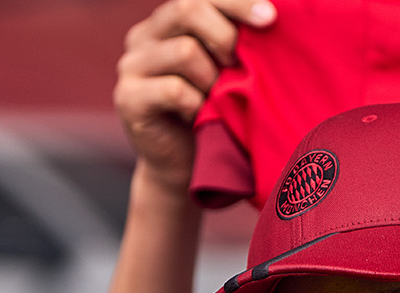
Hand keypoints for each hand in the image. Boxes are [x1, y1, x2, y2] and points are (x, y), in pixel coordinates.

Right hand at [115, 0, 275, 187]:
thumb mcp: (226, 71)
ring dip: (213, 77)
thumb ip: (234, 42)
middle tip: (240, 65)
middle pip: (187, 8)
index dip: (236, 2)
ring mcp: (131, 66)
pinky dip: (197, 103)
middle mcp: (144, 36)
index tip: (270, 17)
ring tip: (217, 98)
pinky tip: (200, 115)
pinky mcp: (127, 98)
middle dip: (226, 35)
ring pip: (184, 51)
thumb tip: (272, 17)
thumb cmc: (213, 114)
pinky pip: (173, 89)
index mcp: (168, 22)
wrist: (184, 167)